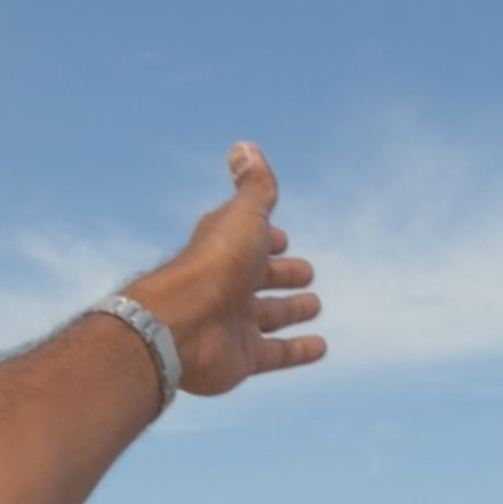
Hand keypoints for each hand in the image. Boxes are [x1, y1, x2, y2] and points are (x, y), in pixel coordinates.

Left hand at [124, 142, 324, 397]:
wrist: (181, 326)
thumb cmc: (212, 265)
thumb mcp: (242, 217)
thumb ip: (254, 187)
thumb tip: (244, 146)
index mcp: (226, 249)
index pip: (250, 240)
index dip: (266, 237)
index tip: (283, 238)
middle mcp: (228, 285)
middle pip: (261, 278)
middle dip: (282, 273)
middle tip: (306, 271)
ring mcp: (235, 323)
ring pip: (270, 316)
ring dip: (292, 310)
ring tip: (315, 305)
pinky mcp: (243, 358)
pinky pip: (277, 354)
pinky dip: (298, 351)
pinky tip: (321, 347)